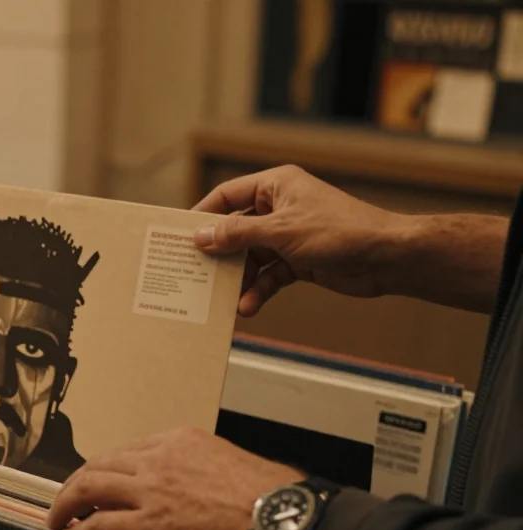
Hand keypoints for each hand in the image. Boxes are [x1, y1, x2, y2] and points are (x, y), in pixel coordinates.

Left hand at [44, 427, 304, 529]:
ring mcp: (150, 492)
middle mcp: (158, 459)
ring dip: (67, 503)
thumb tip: (195, 488)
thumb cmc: (270, 498)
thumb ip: (201, 469)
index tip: (100, 479)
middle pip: (100, 463)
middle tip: (68, 496)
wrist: (279, 519)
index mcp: (179, 440)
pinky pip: (98, 525)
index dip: (107, 467)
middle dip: (78, 481)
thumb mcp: (230, 463)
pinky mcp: (148, 526)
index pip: (128, 450)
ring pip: (89, 488)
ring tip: (57, 517)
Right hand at [191, 165, 405, 316]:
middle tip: (194, 273)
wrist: (386, 257)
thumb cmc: (340, 231)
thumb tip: (201, 237)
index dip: (202, 215)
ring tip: (223, 299)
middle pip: (235, 231)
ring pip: (250, 257)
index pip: (226, 196)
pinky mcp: (297, 260)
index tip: (180, 236)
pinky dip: (258, 290)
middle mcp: (279, 208)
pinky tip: (249, 306)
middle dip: (219, 254)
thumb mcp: (281, 231)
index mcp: (275, 186)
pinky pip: (268, 275)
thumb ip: (237, 235)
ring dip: (238, 279)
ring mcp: (288, 236)